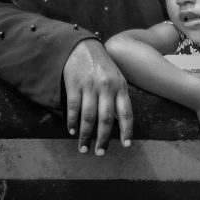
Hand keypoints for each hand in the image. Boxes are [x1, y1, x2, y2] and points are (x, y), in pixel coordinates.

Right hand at [63, 38, 132, 154]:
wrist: (84, 46)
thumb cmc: (103, 65)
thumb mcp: (117, 78)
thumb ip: (118, 97)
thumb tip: (118, 123)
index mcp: (120, 87)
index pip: (126, 112)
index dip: (127, 130)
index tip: (126, 145)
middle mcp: (107, 87)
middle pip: (106, 119)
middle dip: (103, 139)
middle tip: (100, 153)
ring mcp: (90, 85)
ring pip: (88, 116)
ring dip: (86, 135)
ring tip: (84, 148)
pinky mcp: (74, 83)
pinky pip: (74, 107)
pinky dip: (73, 122)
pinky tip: (72, 131)